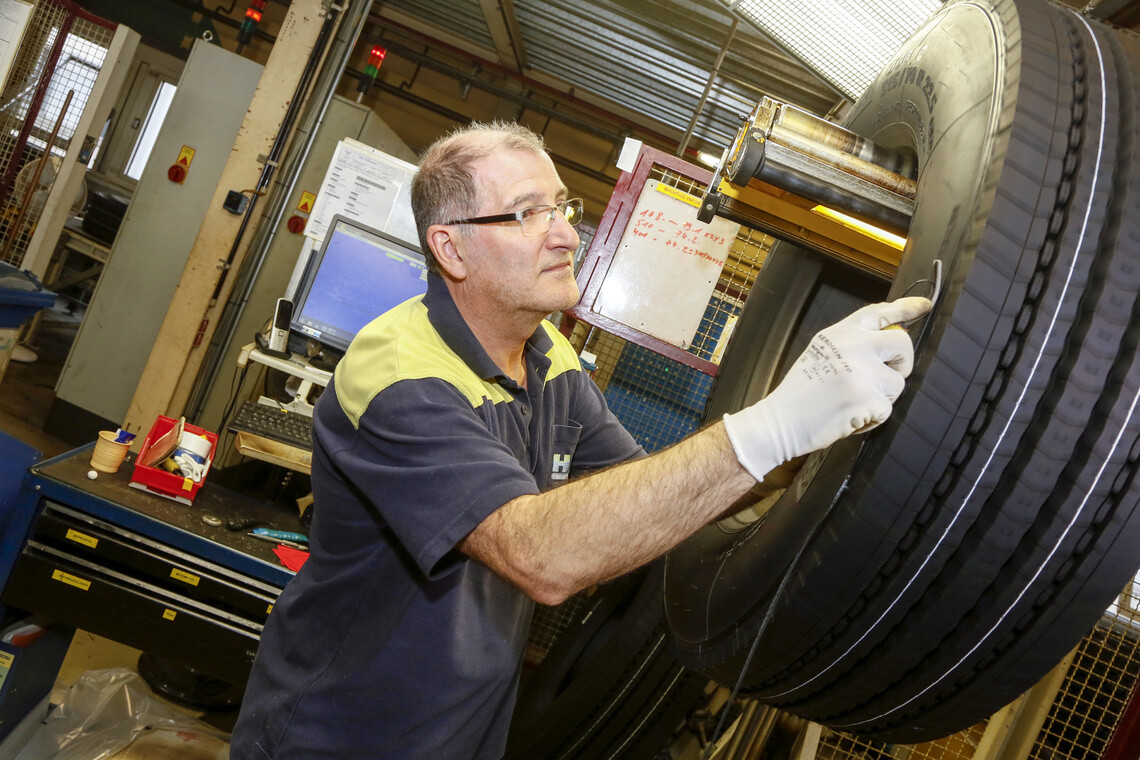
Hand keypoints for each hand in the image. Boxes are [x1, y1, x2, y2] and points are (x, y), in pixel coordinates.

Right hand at [722, 297, 931, 480]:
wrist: (781, 421)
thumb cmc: (801, 393)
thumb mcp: (821, 354)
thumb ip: (852, 344)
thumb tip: (891, 339)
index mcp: (839, 333)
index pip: (878, 313)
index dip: (904, 308)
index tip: (924, 306)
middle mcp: (853, 346)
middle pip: (903, 345)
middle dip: (903, 363)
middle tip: (889, 376)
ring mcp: (862, 371)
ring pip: (897, 383)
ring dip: (882, 398)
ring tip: (853, 403)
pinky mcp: (869, 398)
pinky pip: (887, 409)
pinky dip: (872, 419)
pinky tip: (849, 418)